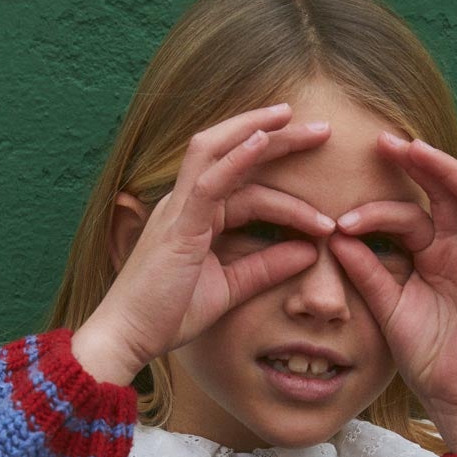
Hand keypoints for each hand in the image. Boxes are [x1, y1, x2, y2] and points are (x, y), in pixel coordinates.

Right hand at [79, 104, 336, 376]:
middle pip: (233, 153)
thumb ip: (266, 267)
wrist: (128, 336)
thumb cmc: (168, 315)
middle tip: (323, 130)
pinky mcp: (178, 224)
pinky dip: (236, 157)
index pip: (248, 187)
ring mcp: (179, 208)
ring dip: (258, 131)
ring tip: (295, 120)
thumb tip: (309, 252)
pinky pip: (209, 180)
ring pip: (217, 151)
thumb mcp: (229, 288)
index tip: (328, 214)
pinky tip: (263, 140)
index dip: (289, 193)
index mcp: (196, 214)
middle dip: (277, 136)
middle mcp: (186, 202)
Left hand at [328, 138, 456, 419]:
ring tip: (418, 149)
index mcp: (430, 254)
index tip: (342, 214)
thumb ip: (366, 271)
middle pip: (441, 193)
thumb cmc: (423, 355)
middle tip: (383, 142)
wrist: (452, 395)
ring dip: (447, 172)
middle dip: (416, 166)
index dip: (377, 208)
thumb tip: (334, 237)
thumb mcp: (387, 306)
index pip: (407, 215)